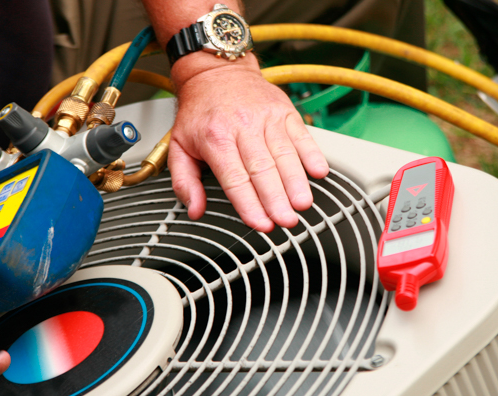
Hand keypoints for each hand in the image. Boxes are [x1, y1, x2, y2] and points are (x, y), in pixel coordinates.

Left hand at [168, 54, 328, 231]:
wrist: (215, 70)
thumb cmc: (199, 111)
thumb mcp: (178, 144)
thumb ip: (184, 180)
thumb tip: (194, 209)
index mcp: (215, 137)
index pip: (235, 178)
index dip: (249, 204)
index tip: (261, 223)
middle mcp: (242, 126)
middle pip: (263, 169)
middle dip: (276, 198)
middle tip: (286, 220)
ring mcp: (266, 117)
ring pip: (285, 154)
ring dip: (296, 182)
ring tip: (303, 203)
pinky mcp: (284, 111)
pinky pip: (301, 134)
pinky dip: (312, 153)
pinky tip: (319, 171)